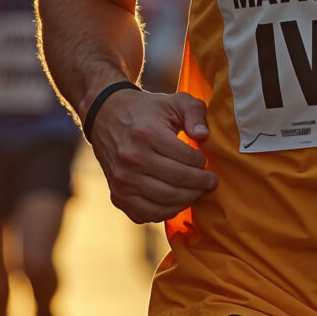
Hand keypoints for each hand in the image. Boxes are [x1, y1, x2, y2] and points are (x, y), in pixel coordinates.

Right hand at [87, 88, 216, 222]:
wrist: (106, 118)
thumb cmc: (147, 111)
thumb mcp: (174, 101)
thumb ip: (195, 113)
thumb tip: (204, 136)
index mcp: (146, 134)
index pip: (186, 159)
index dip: (202, 163)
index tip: (205, 162)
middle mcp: (131, 159)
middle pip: (177, 183)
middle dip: (200, 185)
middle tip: (210, 182)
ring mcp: (122, 181)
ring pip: (165, 202)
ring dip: (187, 200)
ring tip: (196, 191)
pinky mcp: (117, 196)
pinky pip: (148, 214)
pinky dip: (166, 212)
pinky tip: (176, 200)